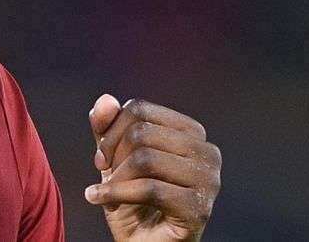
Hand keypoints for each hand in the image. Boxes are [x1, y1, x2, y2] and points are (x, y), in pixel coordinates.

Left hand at [86, 94, 221, 241]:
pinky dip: (116, 194)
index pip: (141, 109)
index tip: (101, 156)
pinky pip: (149, 189)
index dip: (112, 131)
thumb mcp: (115, 160)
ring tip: (105, 193)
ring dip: (115, 179)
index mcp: (192, 133)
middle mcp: (208, 152)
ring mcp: (208, 181)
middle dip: (112, 155)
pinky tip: (99, 200)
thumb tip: (105, 99)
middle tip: (103, 175)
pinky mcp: (199, 209)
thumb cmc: (133, 201)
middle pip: (142, 132)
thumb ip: (108, 128)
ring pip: (145, 159)